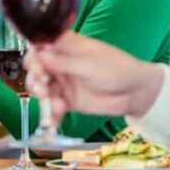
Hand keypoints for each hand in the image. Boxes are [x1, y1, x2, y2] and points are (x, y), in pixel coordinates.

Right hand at [24, 31, 164, 122]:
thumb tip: (38, 56)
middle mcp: (61, 63)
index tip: (34, 67)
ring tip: (52, 104)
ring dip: (42, 98)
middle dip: (35, 79)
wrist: (135, 92)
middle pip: (37, 69)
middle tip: (41, 88)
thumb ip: (62, 63)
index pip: (41, 47)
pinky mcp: (68, 101)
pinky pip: (53, 107)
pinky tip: (53, 122)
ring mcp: (64, 82)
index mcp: (66, 46)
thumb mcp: (88, 64)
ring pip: (42, 89)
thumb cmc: (116, 68)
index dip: (33, 56)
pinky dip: (51, 115)